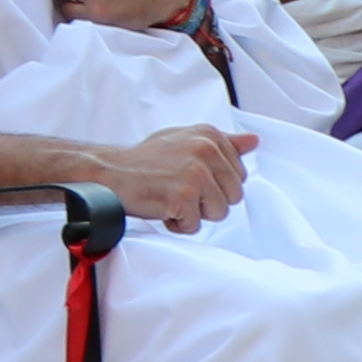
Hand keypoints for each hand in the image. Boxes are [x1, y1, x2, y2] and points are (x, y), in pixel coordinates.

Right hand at [94, 122, 254, 225]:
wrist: (109, 173)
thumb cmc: (145, 160)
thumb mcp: (185, 141)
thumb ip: (223, 142)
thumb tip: (253, 141)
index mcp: (210, 135)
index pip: (239, 174)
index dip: (215, 185)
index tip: (190, 178)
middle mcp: (205, 149)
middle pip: (233, 196)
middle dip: (208, 201)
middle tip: (179, 189)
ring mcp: (195, 173)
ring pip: (219, 213)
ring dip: (194, 214)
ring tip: (171, 198)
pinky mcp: (183, 196)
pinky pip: (194, 225)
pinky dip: (176, 224)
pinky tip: (161, 207)